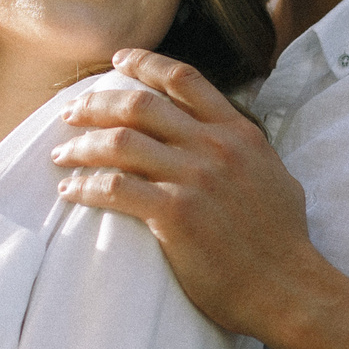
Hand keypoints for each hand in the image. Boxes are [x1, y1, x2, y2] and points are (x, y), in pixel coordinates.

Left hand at [52, 48, 319, 337]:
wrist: (287, 287)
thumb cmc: (283, 242)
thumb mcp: (276, 175)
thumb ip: (247, 150)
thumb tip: (233, 138)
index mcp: (237, 133)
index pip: (183, 79)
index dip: (144, 63)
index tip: (117, 61)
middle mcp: (214, 147)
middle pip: (138, 105)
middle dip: (95, 103)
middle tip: (70, 113)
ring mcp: (194, 178)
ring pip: (119, 142)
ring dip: (81, 145)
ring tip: (61, 154)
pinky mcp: (175, 214)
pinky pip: (114, 188)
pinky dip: (84, 186)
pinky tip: (69, 191)